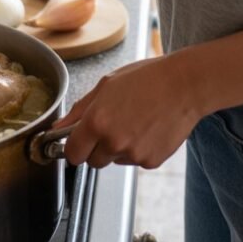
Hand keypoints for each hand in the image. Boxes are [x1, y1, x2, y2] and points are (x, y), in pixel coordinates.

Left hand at [56, 54, 201, 169]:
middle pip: (92, 161)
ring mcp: (133, 154)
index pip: (72, 154)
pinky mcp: (151, 162)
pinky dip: (137, 150)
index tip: (78, 141)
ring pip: (114, 160)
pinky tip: (147, 129)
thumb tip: (59, 127)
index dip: (74, 147)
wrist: (183, 85)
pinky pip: (134, 161)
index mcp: (97, 122)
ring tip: (133, 122)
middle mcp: (113, 142)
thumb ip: (79, 110)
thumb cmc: (145, 79)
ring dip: (117, 148)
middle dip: (96, 148)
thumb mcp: (105, 86)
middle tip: (111, 125)